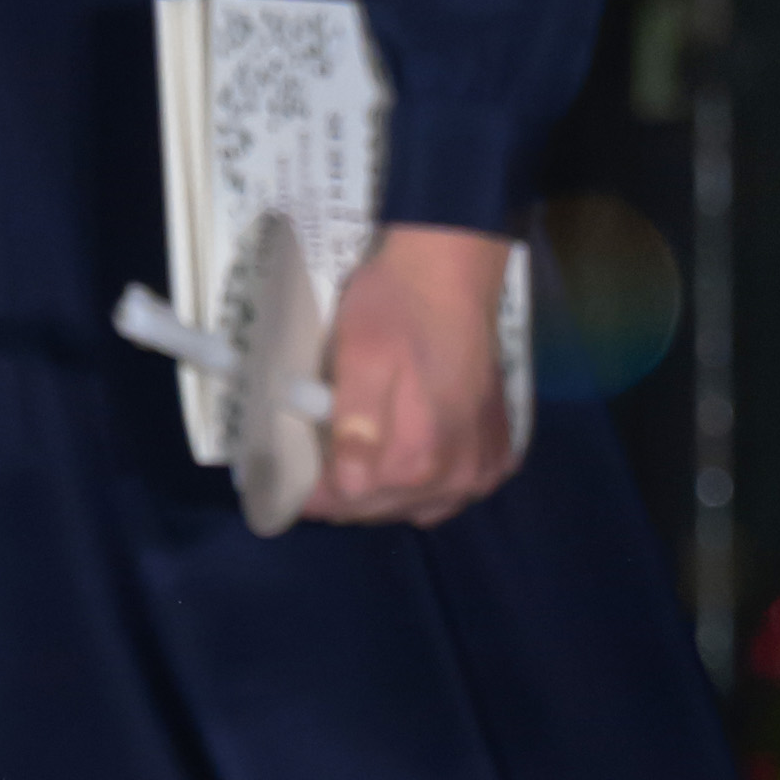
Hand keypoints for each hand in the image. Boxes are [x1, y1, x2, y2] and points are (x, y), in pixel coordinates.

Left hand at [309, 224, 518, 529]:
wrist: (453, 270)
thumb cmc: (395, 309)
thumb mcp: (360, 360)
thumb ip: (356, 429)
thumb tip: (346, 487)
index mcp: (416, 459)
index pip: (346, 504)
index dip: (309, 495)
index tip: (281, 482)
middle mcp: (456, 476)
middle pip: (380, 509)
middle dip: (343, 496)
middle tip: (314, 466)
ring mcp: (483, 468)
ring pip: (417, 506)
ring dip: (383, 494)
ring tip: (356, 464)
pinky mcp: (499, 451)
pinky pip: (456, 491)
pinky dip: (428, 486)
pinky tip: (408, 459)